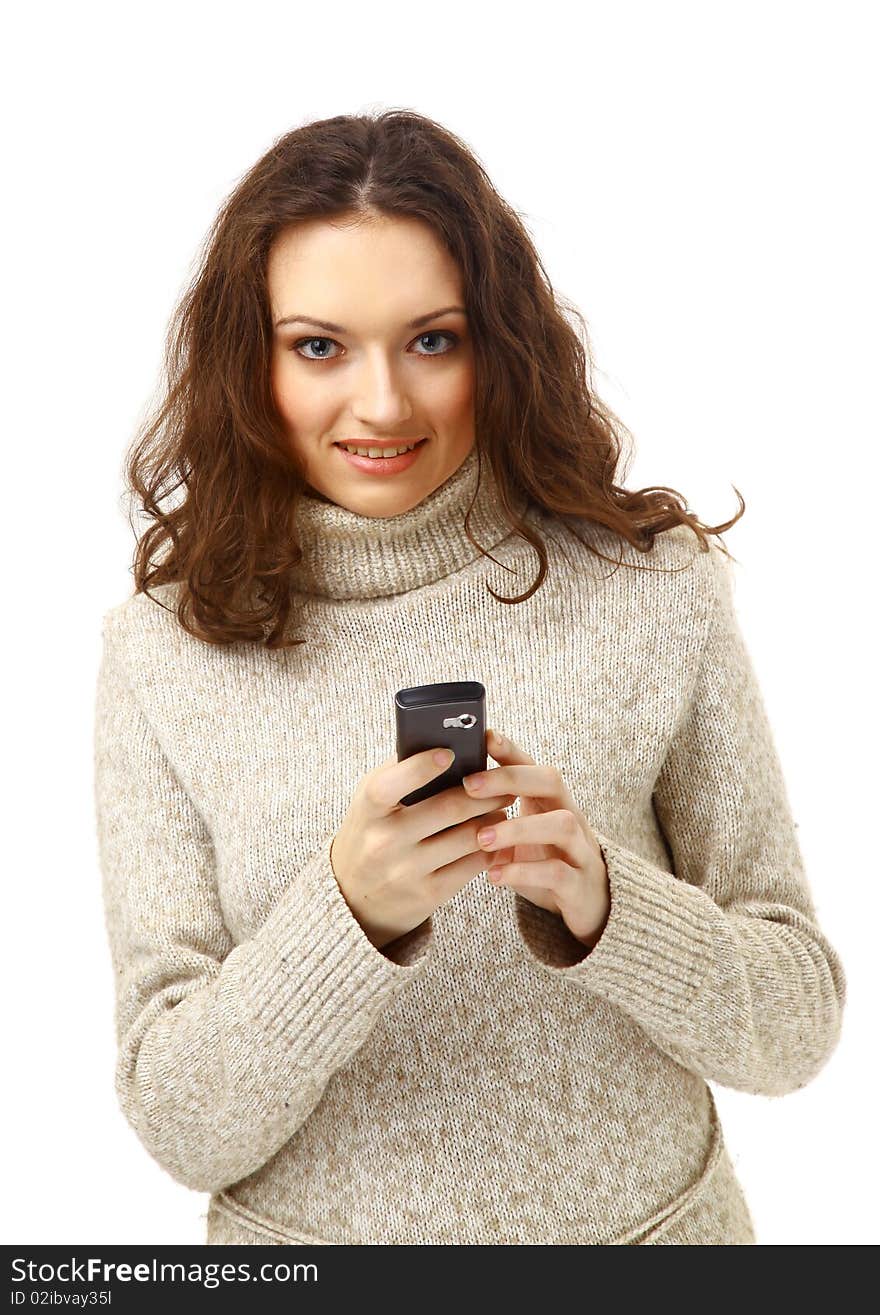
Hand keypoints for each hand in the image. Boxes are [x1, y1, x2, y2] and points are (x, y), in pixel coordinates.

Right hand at [330, 746, 515, 950]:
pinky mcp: (428, 894)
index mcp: (369, 809)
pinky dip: (490, 848)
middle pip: (449, 808)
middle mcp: (385, 841)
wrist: (353, 897)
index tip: (450, 753)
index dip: (423, 766)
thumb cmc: (370, 833)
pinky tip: (493, 838)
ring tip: (501, 810)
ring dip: (494, 820)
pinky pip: (473, 865)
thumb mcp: (370, 801)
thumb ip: (399, 774)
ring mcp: (407, 870)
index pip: (394, 783)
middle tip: (505, 785)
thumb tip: (445, 745)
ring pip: (468, 837)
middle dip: (485, 793)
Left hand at [463, 729, 610, 949]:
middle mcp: (570, 816)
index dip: (510, 750)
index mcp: (551, 801)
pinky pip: (558, 873)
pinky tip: (495, 875)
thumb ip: (494, 816)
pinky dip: (524, 872)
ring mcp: (580, 849)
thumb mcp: (521, 834)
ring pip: (561, 824)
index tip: (483, 736)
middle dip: (511, 779)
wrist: (587, 904)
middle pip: (551, 781)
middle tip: (470, 785)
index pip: (532, 765)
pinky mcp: (580, 884)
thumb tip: (442, 796)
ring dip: (519, 828)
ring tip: (482, 838)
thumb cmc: (545, 861)